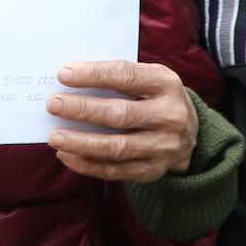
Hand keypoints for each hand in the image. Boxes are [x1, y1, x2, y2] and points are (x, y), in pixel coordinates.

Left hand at [47, 60, 197, 181]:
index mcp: (167, 84)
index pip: (126, 76)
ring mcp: (163, 147)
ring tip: (55, 137)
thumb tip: (71, 81)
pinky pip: (116, 171)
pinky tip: (67, 155)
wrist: (191, 134)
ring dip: (81, 142)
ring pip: (116, 147)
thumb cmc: (157, 98)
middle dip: (82, 109)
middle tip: (54, 104)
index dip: (94, 75)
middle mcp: (170, 116)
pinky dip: (88, 164)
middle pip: (120, 114)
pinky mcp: (153, 170)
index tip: (64, 74)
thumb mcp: (150, 79)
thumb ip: (118, 78)